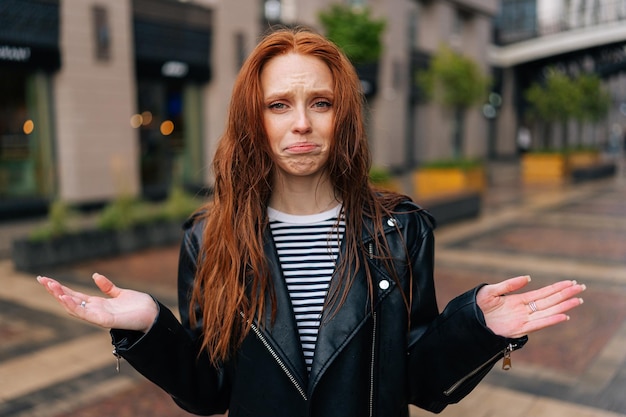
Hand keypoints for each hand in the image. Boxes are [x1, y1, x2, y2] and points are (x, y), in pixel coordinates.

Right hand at [37, 273, 158, 332]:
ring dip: (61, 297)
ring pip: (74, 307)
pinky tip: (65, 298)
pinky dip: (74, 307)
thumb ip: (107, 287)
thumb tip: (94, 276)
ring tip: (51, 286)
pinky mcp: (105, 320)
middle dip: (55, 291)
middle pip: (70, 300)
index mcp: (97, 304)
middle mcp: (95, 311)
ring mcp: (98, 316)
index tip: (46, 279)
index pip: (74, 295)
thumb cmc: (138, 306)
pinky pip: (86, 314)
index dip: (60, 288)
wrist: (153, 314)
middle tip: (41, 280)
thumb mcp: (120, 293)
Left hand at [476, 276, 585, 338]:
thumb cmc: (476, 307)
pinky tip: (564, 316)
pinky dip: (551, 320)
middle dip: (565, 294)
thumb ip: (509, 285)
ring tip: (578, 300)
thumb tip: (528, 278)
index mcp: (519, 300)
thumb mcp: (491, 291)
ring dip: (563, 306)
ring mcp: (523, 320)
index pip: (543, 293)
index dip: (556, 288)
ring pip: (548, 312)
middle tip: (581, 287)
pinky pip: (538, 324)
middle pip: (550, 301)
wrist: (467, 323)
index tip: (570, 282)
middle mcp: (524, 310)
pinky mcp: (519, 330)